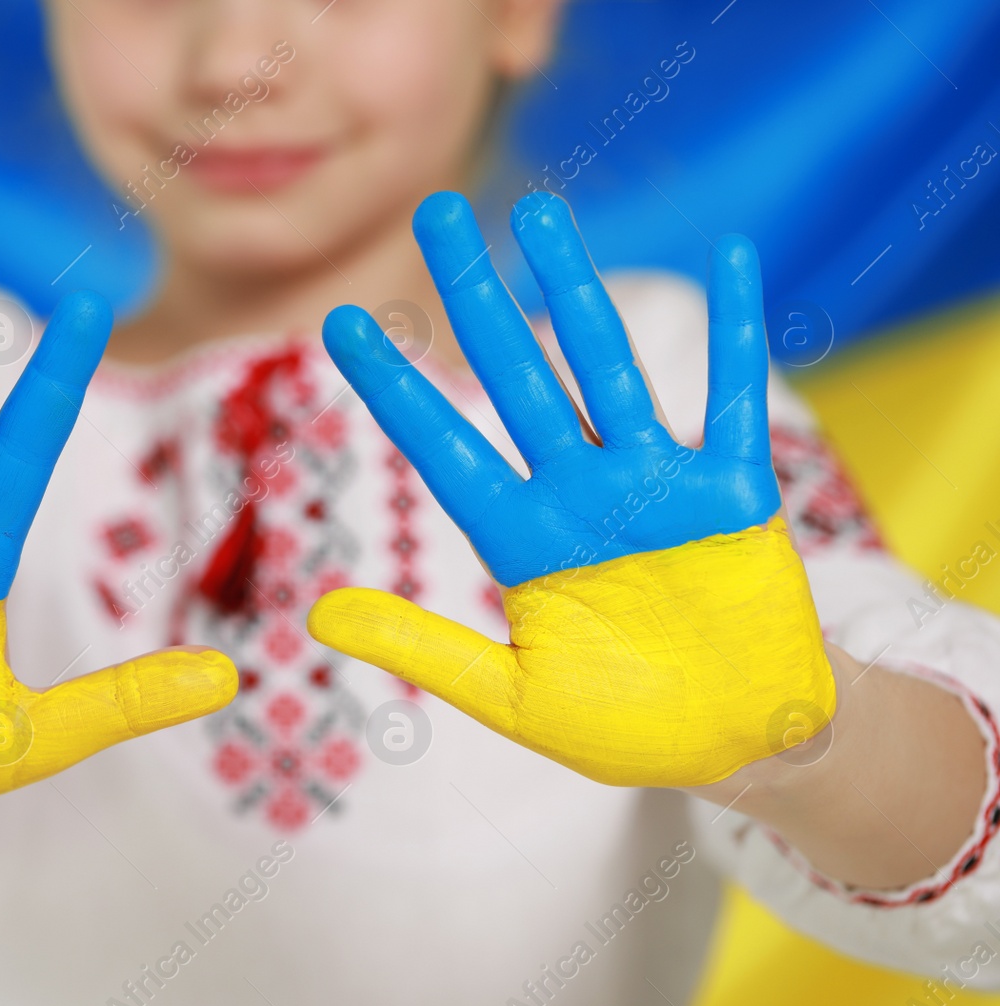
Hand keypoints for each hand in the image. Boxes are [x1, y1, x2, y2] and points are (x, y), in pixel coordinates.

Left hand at [308, 191, 832, 787]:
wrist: (735, 742)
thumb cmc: (623, 727)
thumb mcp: (513, 698)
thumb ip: (425, 649)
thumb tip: (317, 617)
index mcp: (519, 540)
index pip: (444, 446)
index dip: (394, 386)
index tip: (338, 322)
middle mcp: (578, 494)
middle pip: (518, 378)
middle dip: (477, 297)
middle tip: (436, 210)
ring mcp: (656, 485)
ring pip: (607, 368)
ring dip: (579, 290)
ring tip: (541, 212)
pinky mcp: (736, 494)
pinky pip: (735, 401)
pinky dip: (740, 333)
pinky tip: (734, 256)